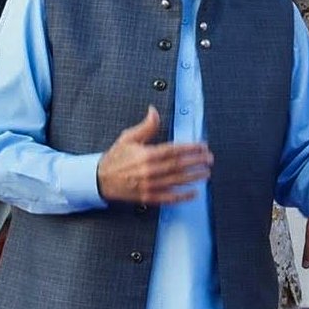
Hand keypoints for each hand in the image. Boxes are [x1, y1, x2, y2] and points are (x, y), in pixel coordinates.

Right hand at [97, 106, 213, 204]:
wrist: (99, 179)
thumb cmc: (115, 158)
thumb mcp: (128, 138)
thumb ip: (146, 126)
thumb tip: (154, 111)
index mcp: (146, 154)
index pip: (175, 150)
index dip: (191, 148)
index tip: (203, 146)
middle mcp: (150, 170)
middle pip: (179, 165)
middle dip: (197, 161)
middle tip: (209, 159)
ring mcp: (149, 185)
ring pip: (177, 181)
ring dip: (194, 177)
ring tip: (206, 173)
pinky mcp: (148, 197)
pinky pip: (168, 198)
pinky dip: (182, 196)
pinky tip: (194, 193)